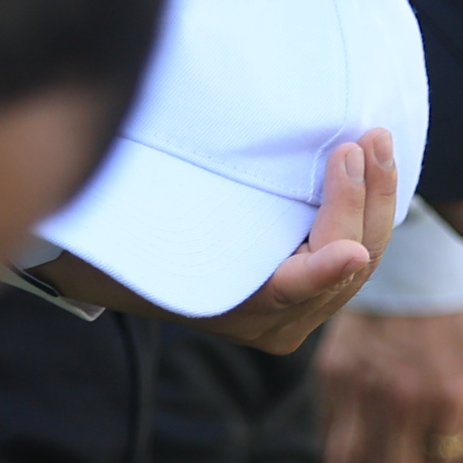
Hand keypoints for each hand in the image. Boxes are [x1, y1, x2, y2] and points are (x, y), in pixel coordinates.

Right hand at [28, 128, 394, 352]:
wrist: (133, 265)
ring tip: (375, 141)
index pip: (290, 294)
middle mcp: (272, 321)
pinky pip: (357, 250)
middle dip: (360, 204)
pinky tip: (372, 165)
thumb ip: (131, 211)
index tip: (349, 251)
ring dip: (374, 200)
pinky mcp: (318, 287)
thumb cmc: (129, 230)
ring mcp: (301, 309)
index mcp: (232, 308)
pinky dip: (368, 209)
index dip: (323, 271)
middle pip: (342, 267)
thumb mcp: (134, 212)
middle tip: (359, 142)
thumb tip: (87, 178)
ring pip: (360, 257)